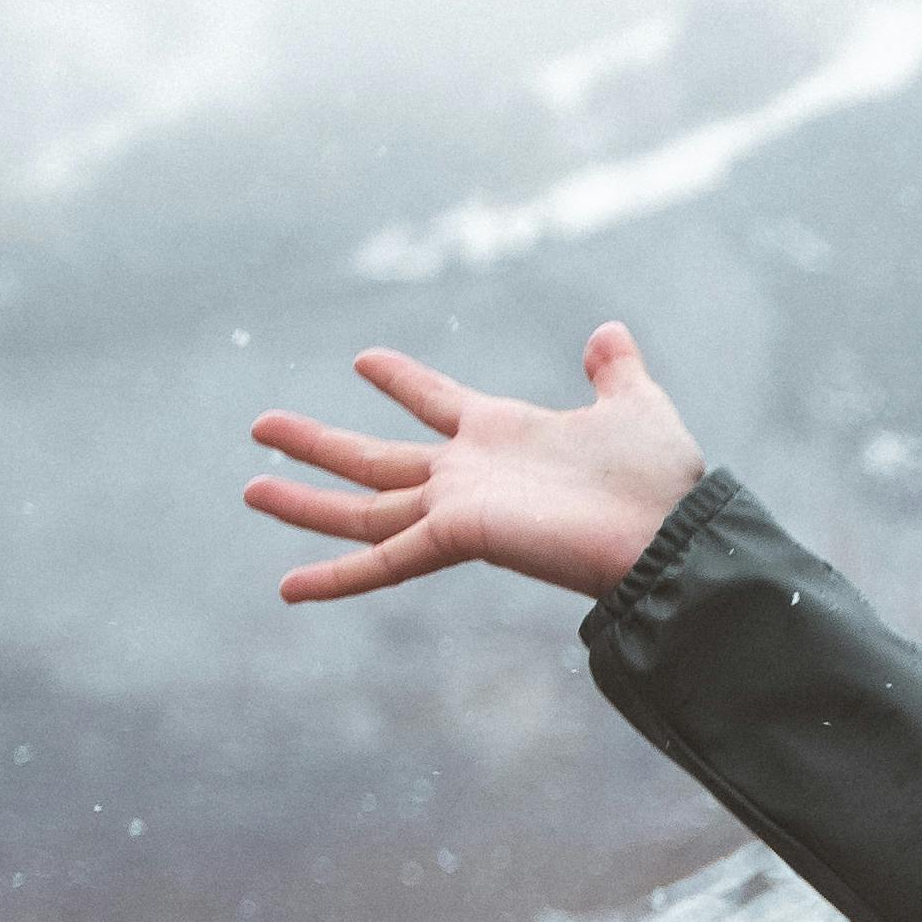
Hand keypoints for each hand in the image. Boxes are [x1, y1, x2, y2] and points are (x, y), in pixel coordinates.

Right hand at [241, 322, 705, 604]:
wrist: (672, 532)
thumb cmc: (660, 480)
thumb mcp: (636, 406)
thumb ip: (615, 372)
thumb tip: (608, 333)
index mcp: (502, 435)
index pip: (437, 402)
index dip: (403, 381)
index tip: (365, 359)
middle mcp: (470, 475)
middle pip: (377, 460)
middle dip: (319, 444)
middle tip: (261, 423)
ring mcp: (457, 509)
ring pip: (364, 508)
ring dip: (305, 501)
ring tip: (249, 487)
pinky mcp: (457, 537)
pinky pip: (384, 561)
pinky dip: (336, 577)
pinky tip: (286, 587)